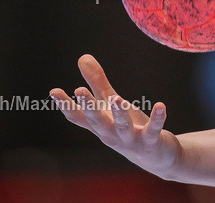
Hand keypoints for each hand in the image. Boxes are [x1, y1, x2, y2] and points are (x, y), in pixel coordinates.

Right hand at [50, 54, 180, 177]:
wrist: (155, 157)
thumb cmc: (128, 127)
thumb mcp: (111, 104)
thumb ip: (97, 82)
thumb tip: (82, 57)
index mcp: (99, 125)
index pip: (78, 116)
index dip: (65, 104)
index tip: (54, 91)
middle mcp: (111, 134)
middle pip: (97, 121)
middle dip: (88, 106)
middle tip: (79, 90)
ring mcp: (130, 140)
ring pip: (123, 127)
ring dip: (119, 114)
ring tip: (117, 98)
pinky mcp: (150, 141)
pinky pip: (153, 130)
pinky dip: (157, 118)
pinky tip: (160, 105)